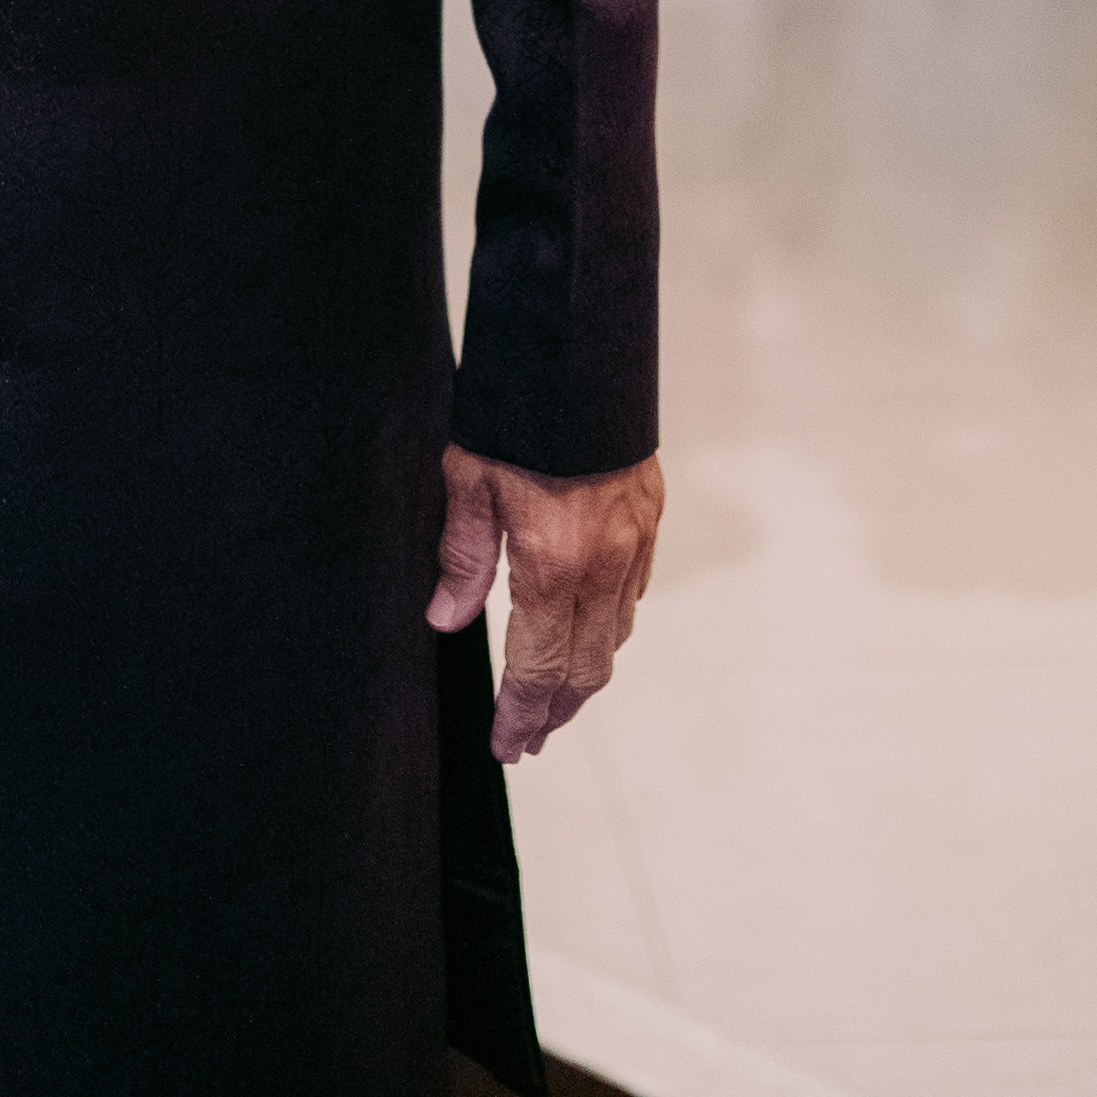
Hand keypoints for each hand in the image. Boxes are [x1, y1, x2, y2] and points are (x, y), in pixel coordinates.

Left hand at [427, 440, 662, 760]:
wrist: (580, 348)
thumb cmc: (517, 410)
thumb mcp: (469, 477)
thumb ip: (463, 557)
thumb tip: (446, 621)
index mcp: (552, 562)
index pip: (537, 668)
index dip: (521, 716)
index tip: (507, 747)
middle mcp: (603, 563)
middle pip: (586, 669)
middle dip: (555, 712)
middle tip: (529, 741)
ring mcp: (634, 541)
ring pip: (616, 636)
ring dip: (584, 676)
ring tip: (554, 699)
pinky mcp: (650, 516)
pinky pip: (634, 593)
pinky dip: (610, 626)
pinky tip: (588, 630)